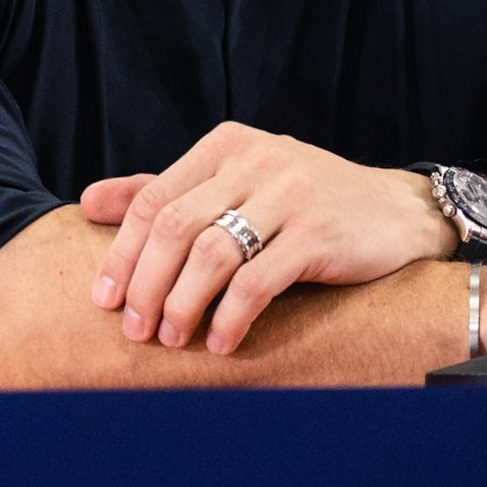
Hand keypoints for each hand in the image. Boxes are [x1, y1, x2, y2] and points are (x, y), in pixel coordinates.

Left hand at [82, 123, 455, 354]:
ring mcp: (289, 194)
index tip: (103, 300)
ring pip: (211, 255)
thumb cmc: (307, 201)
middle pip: (174, 228)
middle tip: (135, 331)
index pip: (154, 199)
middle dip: (145, 286)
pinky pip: (257, 282)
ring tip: (172, 339)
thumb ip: (166, 190)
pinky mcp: (317, 233)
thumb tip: (88, 202)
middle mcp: (255, 160)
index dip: (121, 254)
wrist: (398, 210)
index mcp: (226, 145)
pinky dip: (230, 317)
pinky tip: (221, 341)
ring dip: (182, 306)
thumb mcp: (237, 182)